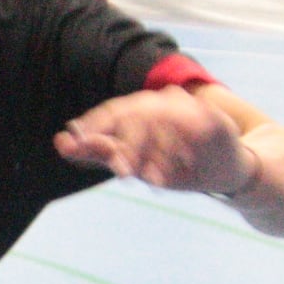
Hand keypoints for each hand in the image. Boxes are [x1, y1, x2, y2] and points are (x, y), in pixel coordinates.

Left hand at [54, 87, 249, 192]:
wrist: (223, 170)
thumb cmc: (172, 163)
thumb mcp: (133, 161)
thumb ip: (99, 152)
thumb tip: (60, 142)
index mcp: (141, 110)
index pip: (113, 111)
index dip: (94, 126)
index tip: (77, 144)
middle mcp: (162, 103)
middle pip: (138, 116)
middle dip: (128, 146)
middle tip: (123, 173)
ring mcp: (189, 108)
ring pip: (166, 121)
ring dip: (157, 152)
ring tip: (149, 180)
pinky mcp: (214, 120)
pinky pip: (196, 128)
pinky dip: (185, 148)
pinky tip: (178, 169)